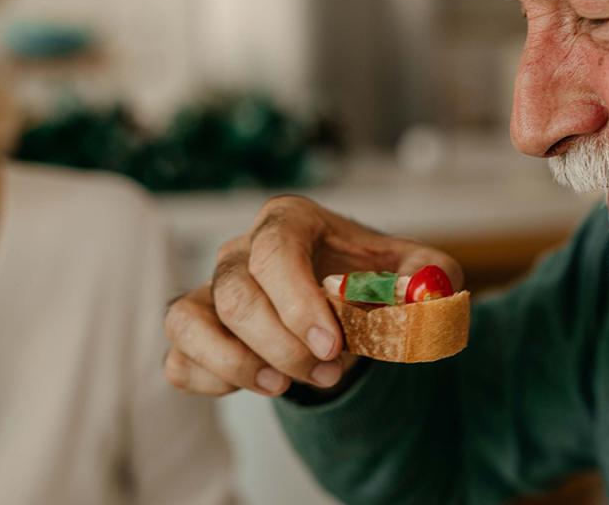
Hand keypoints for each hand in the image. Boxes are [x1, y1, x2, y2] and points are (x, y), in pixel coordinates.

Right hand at [163, 195, 462, 396]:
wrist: (351, 305)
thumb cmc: (376, 280)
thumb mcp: (418, 272)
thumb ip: (430, 276)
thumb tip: (421, 294)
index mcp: (292, 221)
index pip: (276, 249)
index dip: (298, 302)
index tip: (333, 344)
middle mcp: (242, 249)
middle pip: (236, 294)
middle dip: (284, 346)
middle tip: (329, 372)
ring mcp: (213, 289)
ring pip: (188, 322)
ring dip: (238, 365)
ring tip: (284, 386)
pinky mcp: (198, 332)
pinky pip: (178, 358)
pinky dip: (212, 381)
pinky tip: (262, 384)